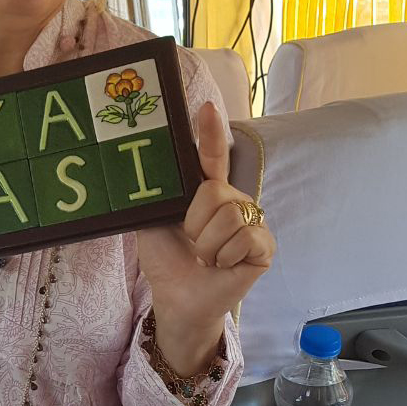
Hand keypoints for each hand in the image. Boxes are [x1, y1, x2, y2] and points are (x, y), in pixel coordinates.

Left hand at [135, 101, 275, 358]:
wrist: (178, 298)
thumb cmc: (167, 261)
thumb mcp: (154, 223)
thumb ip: (159, 195)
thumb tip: (142, 170)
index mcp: (206, 191)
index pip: (213, 156)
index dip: (210, 132)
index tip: (206, 107)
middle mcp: (233, 200)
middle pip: (215, 190)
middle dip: (194, 222)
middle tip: (192, 243)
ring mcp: (252, 221)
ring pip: (228, 215)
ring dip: (207, 244)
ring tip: (206, 257)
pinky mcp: (264, 245)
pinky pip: (245, 237)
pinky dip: (225, 256)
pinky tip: (223, 265)